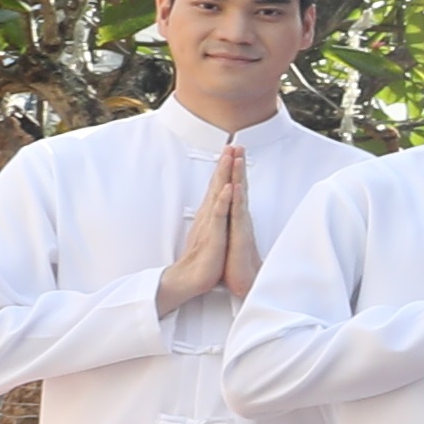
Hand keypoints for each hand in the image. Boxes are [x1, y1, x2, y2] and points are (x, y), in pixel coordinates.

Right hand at [156, 145, 250, 312]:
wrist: (190, 280)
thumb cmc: (205, 260)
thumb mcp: (214, 236)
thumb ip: (217, 221)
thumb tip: (220, 209)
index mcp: (212, 216)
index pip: (220, 187)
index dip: (226, 170)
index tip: (233, 152)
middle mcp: (210, 216)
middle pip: (219, 185)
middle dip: (226, 164)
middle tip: (233, 143)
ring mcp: (211, 224)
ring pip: (218, 194)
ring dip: (225, 175)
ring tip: (231, 157)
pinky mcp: (212, 237)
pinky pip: (218, 216)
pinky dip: (223, 201)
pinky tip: (229, 189)